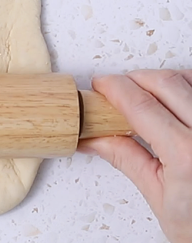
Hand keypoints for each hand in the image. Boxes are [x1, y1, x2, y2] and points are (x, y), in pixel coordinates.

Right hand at [79, 70, 191, 242]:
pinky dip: (187, 87)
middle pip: (165, 82)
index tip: (100, 86)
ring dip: (163, 81)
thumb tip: (97, 139)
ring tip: (148, 96)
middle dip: (134, 79)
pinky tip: (177, 101)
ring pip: (190, 79)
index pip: (140, 104)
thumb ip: (128, 160)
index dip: (114, 88)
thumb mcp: (161, 200)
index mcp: (187, 155)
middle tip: (117, 91)